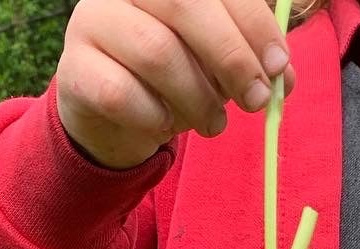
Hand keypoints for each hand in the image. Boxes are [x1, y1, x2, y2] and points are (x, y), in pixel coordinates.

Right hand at [56, 0, 296, 170]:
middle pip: (184, 4)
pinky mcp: (75, 69)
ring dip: (198, 98)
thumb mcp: (214, 59)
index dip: (252, 21)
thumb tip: (284, 76)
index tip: (277, 65)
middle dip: (230, 56)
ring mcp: (91, 22)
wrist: (110, 112)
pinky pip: (122, 95)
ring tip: (215, 125)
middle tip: (256, 100)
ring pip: (156, 53)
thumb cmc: (172, 75)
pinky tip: (166, 126)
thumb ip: (250, 56)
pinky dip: (155, 118)